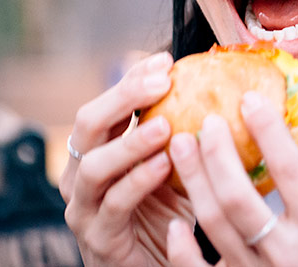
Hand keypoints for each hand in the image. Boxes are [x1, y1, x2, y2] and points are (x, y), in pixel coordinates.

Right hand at [61, 51, 194, 266]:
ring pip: (94, 165)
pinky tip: (164, 165)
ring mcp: (85, 208)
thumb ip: (180, 134)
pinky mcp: (99, 238)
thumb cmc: (167, 218)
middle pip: (89, 124)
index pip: (106, 105)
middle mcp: (81, 176)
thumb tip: (216, 86)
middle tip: (161, 82)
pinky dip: (138, 181)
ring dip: (130, 141)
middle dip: (124, 97)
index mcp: (96, 152)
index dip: (131, 79)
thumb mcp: (174, 169)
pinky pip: (115, 205)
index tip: (165, 60)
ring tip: (165, 124)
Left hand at [165, 90, 297, 266]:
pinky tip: (177, 223)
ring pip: (213, 223)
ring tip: (180, 146)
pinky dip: (182, 249)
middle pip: (238, 196)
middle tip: (206, 121)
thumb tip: (284, 141)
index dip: (268, 132)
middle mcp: (288, 255)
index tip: (249, 99)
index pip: (290, 171)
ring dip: (193, 180)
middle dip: (217, 152)